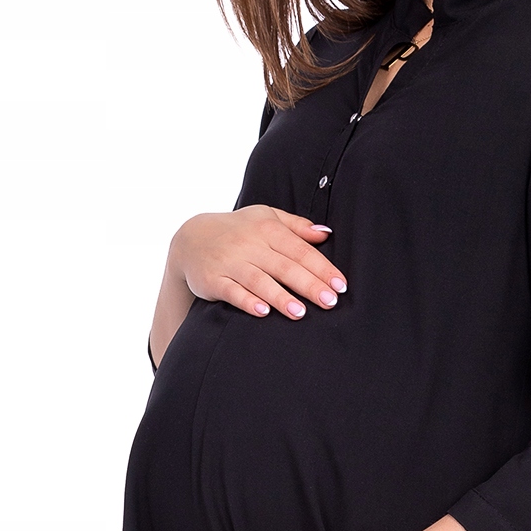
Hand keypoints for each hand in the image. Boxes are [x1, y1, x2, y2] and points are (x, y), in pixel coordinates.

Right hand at [173, 207, 345, 322]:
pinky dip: (247, 301)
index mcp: (267, 228)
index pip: (300, 250)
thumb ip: (296, 226)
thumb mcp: (265, 218)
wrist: (190, 239)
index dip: (322, 268)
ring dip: (280, 297)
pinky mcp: (212, 279)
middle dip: (309, 285)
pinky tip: (262, 312)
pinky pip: (231, 291)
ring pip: (259, 280)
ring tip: (300, 313)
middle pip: (284, 267)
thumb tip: (326, 233)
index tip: (341, 286)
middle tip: (330, 303)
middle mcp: (249, 244)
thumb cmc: (237, 230)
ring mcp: (230, 262)